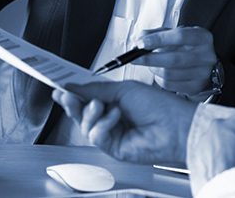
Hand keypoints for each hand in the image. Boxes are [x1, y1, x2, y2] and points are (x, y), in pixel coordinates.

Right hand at [52, 81, 196, 163]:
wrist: (174, 126)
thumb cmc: (158, 105)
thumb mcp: (123, 89)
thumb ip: (96, 89)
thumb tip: (74, 86)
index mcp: (115, 101)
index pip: (88, 97)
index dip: (74, 93)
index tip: (60, 86)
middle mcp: (111, 118)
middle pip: (82, 113)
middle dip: (72, 103)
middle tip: (65, 95)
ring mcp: (112, 133)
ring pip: (85, 125)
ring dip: (90, 113)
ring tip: (101, 105)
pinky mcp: (113, 147)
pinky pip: (96, 135)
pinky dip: (103, 124)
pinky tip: (115, 117)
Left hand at [135, 26, 217, 95]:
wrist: (205, 65)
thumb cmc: (187, 47)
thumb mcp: (176, 34)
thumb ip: (157, 33)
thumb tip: (139, 39)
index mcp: (202, 37)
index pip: (180, 36)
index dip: (158, 39)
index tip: (141, 43)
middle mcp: (206, 55)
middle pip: (173, 59)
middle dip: (149, 58)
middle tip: (135, 58)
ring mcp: (203, 73)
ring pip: (169, 74)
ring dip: (153, 69)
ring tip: (151, 64)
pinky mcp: (196, 87)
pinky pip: (169, 85)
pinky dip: (159, 79)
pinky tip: (159, 73)